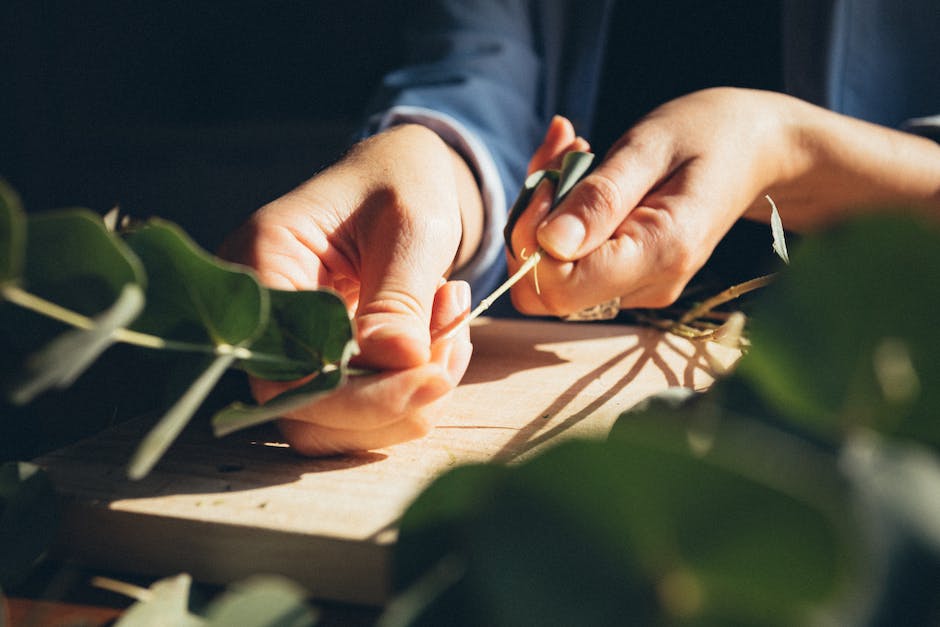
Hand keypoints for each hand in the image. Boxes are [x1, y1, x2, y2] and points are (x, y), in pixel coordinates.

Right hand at [220, 124, 480, 454]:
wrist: (401, 177)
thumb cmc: (401, 183)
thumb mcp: (410, 227)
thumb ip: (399, 297)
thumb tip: (399, 364)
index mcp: (263, 261)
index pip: (285, 370)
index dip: (359, 395)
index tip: (434, 378)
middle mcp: (260, 313)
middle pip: (305, 409)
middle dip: (393, 398)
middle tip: (453, 345)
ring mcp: (288, 343)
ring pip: (333, 423)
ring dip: (408, 401)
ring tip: (452, 332)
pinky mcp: (321, 363)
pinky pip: (357, 410)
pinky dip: (410, 393)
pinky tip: (444, 342)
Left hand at [508, 88, 939, 315]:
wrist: (759, 149)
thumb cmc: (710, 134)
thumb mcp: (650, 147)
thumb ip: (600, 198)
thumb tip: (549, 244)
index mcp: (660, 254)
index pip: (559, 287)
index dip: (532, 240)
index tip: (549, 182)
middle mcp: (647, 285)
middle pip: (547, 289)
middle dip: (531, 226)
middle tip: (556, 159)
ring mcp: (638, 288)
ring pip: (555, 274)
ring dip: (544, 213)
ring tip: (572, 152)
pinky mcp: (629, 278)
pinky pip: (572, 262)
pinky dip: (561, 217)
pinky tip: (581, 171)